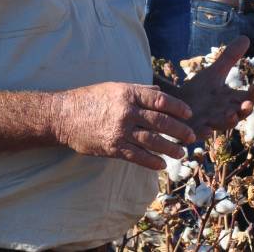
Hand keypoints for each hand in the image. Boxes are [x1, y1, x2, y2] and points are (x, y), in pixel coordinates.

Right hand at [51, 82, 195, 169]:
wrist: (62, 116)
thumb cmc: (90, 99)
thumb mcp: (115, 87)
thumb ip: (139, 91)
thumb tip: (160, 92)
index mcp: (129, 93)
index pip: (161, 100)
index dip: (178, 108)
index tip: (189, 114)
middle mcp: (126, 111)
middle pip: (161, 122)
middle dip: (179, 130)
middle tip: (191, 136)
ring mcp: (120, 130)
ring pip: (152, 140)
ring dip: (170, 148)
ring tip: (180, 153)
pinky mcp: (112, 147)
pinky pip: (137, 156)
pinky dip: (151, 161)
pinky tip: (161, 164)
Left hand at [174, 36, 253, 135]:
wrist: (176, 104)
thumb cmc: (199, 91)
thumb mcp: (214, 72)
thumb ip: (230, 57)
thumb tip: (246, 37)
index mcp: (230, 99)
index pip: (247, 98)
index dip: (253, 94)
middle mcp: (223, 113)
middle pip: (239, 114)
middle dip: (244, 110)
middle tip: (248, 105)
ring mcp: (209, 123)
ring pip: (222, 125)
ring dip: (228, 121)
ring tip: (231, 116)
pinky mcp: (193, 131)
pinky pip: (200, 134)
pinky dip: (203, 133)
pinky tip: (206, 129)